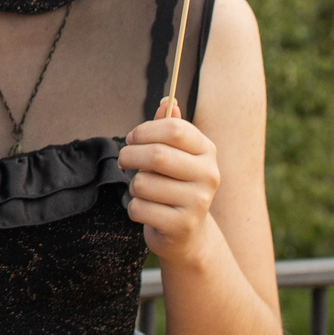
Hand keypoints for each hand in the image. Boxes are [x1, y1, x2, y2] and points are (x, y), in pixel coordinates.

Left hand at [118, 98, 221, 263]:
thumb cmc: (175, 185)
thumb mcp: (176, 155)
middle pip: (157, 154)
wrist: (187, 234)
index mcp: (207, 151)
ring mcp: (198, 202)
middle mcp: (209, 175)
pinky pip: (139, 208)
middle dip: (130, 155)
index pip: (174, 129)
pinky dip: (134, 208)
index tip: (132, 138)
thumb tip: (167, 100)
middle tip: (124, 160)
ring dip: (133, 186)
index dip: (144, 131)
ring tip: (143, 191)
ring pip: (144, 183)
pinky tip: (147, 211)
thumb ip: (170, 127)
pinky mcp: (182, 225)